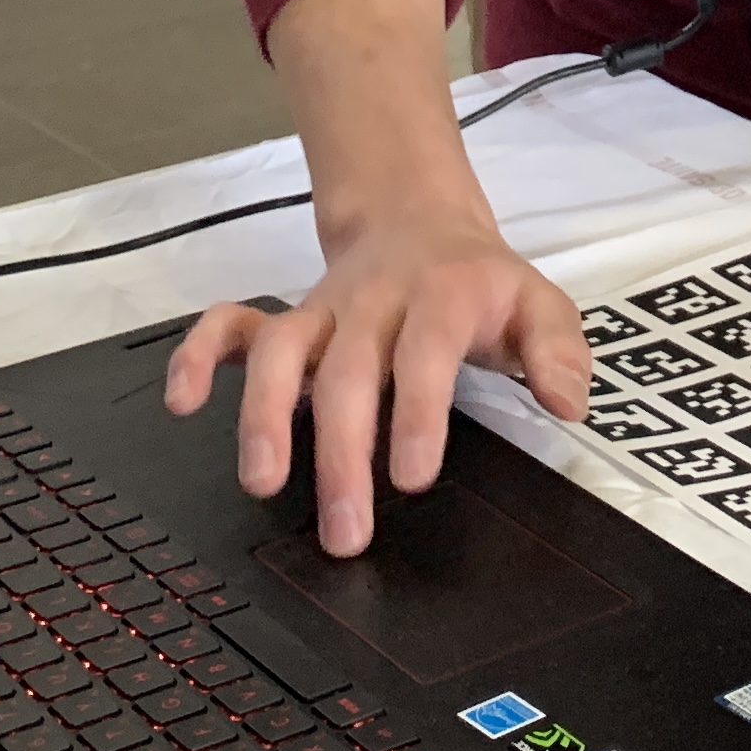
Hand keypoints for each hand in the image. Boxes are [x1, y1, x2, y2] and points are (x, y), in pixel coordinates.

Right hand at [161, 199, 588, 556]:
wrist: (420, 221)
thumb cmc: (480, 284)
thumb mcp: (540, 303)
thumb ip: (559, 352)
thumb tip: (569, 402)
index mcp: (442, 295)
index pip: (425, 351)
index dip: (416, 411)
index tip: (412, 477)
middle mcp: (374, 302)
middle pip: (347, 371)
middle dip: (340, 451)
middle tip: (345, 529)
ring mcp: (322, 310)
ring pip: (278, 352)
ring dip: (263, 415)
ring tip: (261, 481)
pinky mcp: (285, 318)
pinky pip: (230, 326)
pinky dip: (198, 355)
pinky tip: (182, 402)